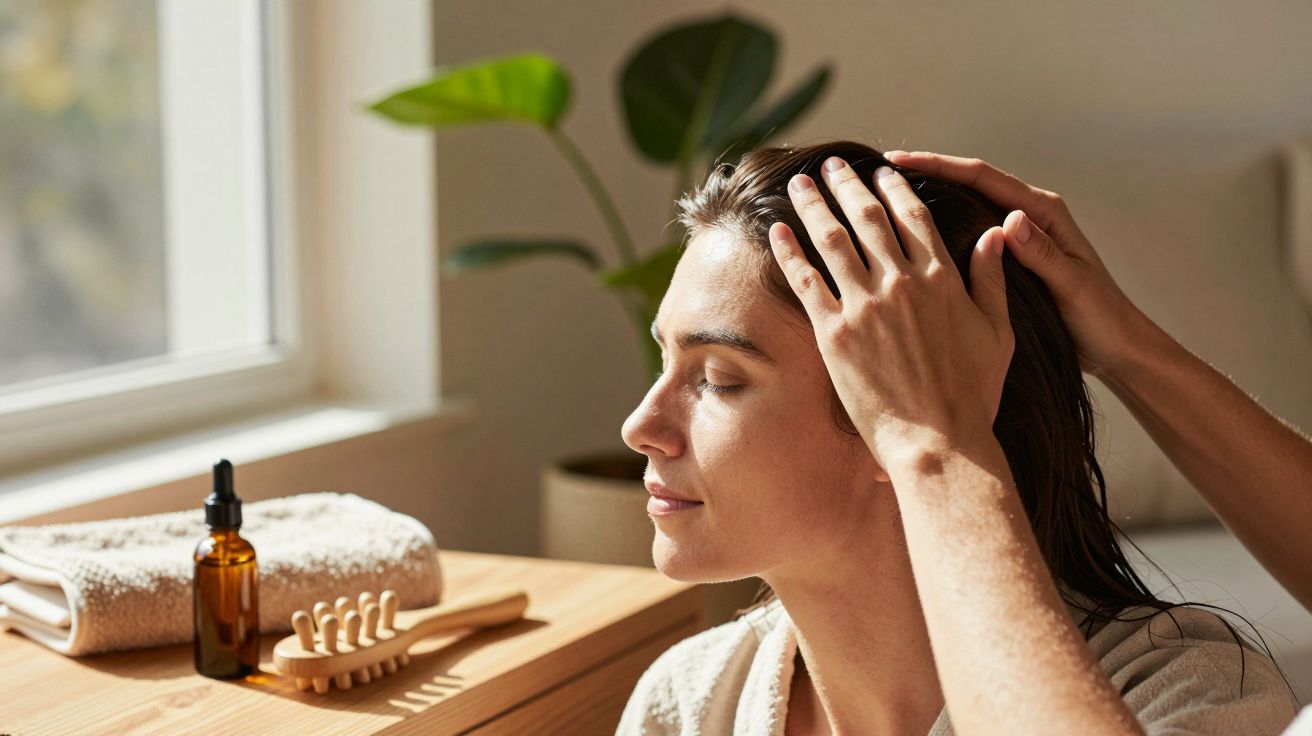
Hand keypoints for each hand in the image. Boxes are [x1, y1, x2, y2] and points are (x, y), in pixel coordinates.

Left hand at [769, 157, 1013, 477]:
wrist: (938, 443)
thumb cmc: (972, 395)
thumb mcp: (998, 333)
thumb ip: (993, 279)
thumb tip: (996, 234)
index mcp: (942, 277)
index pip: (913, 215)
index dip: (893, 187)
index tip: (880, 169)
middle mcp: (902, 282)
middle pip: (868, 217)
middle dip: (846, 185)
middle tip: (831, 165)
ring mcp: (865, 306)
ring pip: (832, 239)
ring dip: (813, 205)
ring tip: (800, 183)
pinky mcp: (834, 334)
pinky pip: (805, 281)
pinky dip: (789, 251)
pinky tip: (777, 231)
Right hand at [884, 150, 1149, 379]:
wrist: (1117, 348)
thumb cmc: (1100, 320)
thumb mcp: (1072, 287)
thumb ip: (1042, 254)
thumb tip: (1009, 220)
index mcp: (1043, 215)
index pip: (983, 179)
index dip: (939, 167)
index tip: (897, 163)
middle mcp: (1028, 218)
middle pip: (968, 184)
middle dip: (924, 174)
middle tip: (876, 174)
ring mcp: (1017, 238)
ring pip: (964, 207)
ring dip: (928, 200)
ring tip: (883, 199)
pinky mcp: (1009, 260)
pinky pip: (967, 235)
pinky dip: (939, 229)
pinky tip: (909, 239)